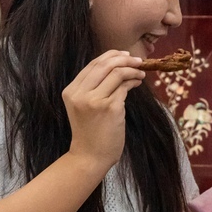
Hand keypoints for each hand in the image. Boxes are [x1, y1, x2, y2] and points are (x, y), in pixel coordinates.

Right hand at [62, 50, 144, 170]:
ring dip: (133, 70)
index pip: (92, 64)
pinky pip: (125, 87)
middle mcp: (80, 94)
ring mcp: (94, 101)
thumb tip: (116, 65)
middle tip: (137, 60)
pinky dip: (134, 81)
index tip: (124, 54)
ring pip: (117, 73)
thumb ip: (93, 87)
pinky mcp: (110, 108)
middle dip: (124, 59)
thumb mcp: (83, 106)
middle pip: (104, 64)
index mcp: (70, 91)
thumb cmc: (91, 132)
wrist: (90, 156)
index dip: (110, 56)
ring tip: (140, 73)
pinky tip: (138, 83)